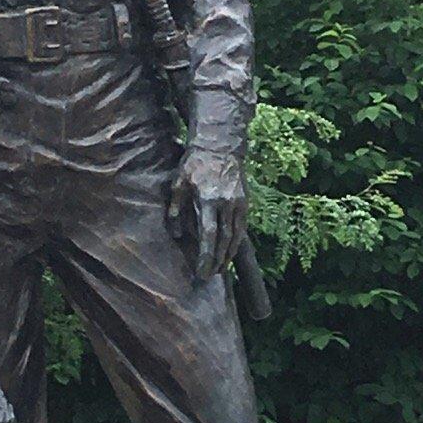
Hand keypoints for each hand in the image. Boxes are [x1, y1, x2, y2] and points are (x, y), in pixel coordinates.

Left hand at [167, 144, 247, 281]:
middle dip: (216, 261)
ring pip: (235, 236)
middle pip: (223, 240)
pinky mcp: (245, 202)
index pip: (208, 235)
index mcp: (208, 200)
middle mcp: (226, 204)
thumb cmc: (194, 164)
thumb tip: (177, 233)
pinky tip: (229, 252)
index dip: (205, 256)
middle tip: (208, 276)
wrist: (220, 147)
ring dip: (227, 255)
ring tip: (219, 269)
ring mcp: (238, 204)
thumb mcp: (179, 182)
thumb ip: (177, 207)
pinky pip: (241, 228)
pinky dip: (235, 242)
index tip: (201, 272)